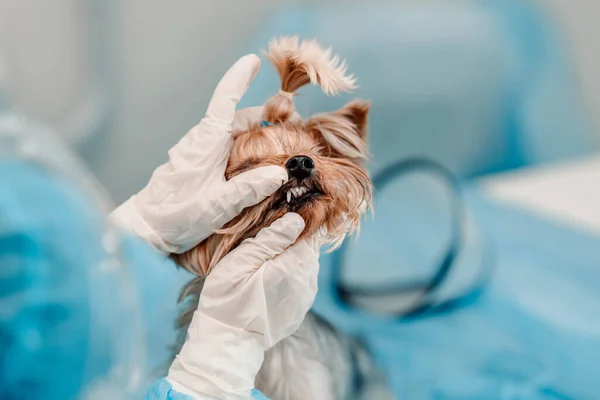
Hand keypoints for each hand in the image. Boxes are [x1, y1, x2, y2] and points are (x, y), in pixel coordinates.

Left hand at [110, 55, 287, 253]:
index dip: (239, 78)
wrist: (146, 229)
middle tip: (295, 128)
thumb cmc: (176, 215)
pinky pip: (227, 147)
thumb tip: (279, 172)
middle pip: (239, 118)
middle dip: (266, 117)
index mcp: (206, 141)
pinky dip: (247, 148)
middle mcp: (203, 140)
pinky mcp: (200, 164)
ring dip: (258, 134)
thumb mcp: (217, 205)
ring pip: (234, 133)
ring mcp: (200, 151)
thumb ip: (248, 189)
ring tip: (284, 147)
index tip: (253, 61)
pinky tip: (261, 165)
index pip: (224, 100)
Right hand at [167, 213, 318, 399]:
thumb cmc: (228, 300)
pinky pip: (301, 282)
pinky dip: (289, 277)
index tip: (272, 229)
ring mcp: (306, 296)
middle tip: (262, 247)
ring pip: (305, 265)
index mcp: (295, 265)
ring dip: (290, 260)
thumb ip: (271, 238)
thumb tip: (297, 220)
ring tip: (263, 265)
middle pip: (307, 248)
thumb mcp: (241, 261)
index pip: (308, 232)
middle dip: (290, 243)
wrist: (229, 342)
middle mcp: (307, 280)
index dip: (291, 226)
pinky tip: (268, 281)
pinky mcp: (301, 308)